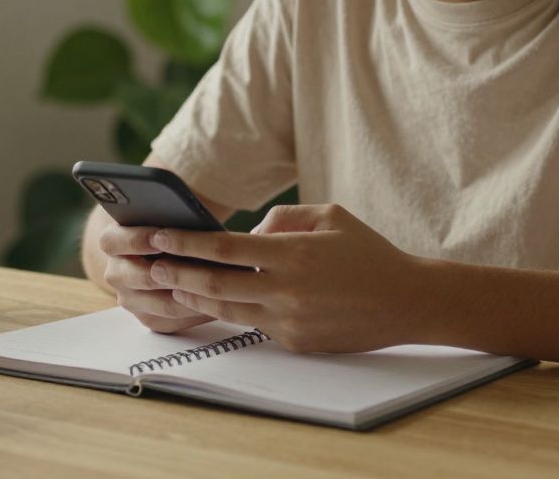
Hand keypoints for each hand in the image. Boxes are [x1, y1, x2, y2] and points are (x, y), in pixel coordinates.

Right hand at [98, 222, 213, 332]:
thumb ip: (170, 215)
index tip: (161, 236)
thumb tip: (192, 216)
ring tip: (220, 288)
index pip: (114, 242)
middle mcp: (117, 274)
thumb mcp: (163, 215)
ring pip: (163, 305)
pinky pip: (176, 321)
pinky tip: (221, 302)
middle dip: (170, 273)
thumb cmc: (166, 225)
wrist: (158, 251)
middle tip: (196, 267)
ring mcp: (131, 300)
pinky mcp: (150, 318)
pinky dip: (198, 312)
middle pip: (140, 278)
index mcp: (112, 242)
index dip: (138, 239)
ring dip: (192, 296)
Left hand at [147, 204, 428, 352]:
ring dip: (195, 297)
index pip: (225, 248)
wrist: (406, 302)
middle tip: (152, 265)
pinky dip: (231, 312)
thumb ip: (283, 219)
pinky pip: (255, 325)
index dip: (187, 242)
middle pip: (216, 284)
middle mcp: (287, 290)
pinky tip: (212, 302)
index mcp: (293, 254)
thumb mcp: (329, 216)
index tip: (159, 235)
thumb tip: (248, 232)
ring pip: (228, 310)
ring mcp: (290, 321)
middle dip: (178, 273)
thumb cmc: (368, 253)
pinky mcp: (295, 342)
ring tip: (172, 284)